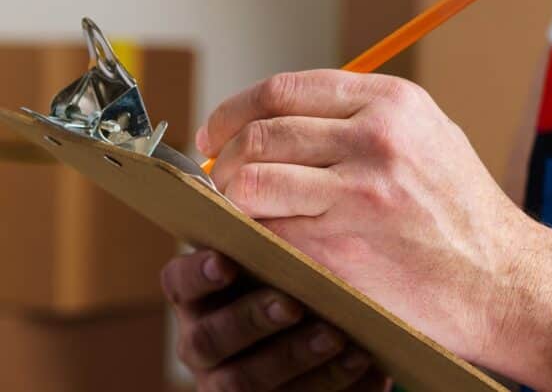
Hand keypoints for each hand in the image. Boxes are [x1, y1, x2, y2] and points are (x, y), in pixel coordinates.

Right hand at [162, 248, 388, 390]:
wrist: (338, 338)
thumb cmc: (303, 274)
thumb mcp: (288, 253)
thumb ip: (281, 233)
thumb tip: (297, 189)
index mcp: (199, 294)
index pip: (178, 282)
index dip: (198, 274)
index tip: (227, 260)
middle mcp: (203, 338)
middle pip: (208, 337)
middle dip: (251, 319)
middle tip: (293, 302)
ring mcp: (228, 379)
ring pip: (243, 380)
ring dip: (292, 356)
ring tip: (337, 334)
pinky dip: (330, 380)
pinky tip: (363, 358)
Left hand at [197, 70, 535, 368]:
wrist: (504, 281)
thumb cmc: (466, 214)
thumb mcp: (431, 138)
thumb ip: (367, 119)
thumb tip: (291, 118)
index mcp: (394, 103)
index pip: (285, 89)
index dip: (236, 109)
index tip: (218, 131)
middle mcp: (376, 139)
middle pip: (260, 132)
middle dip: (225, 156)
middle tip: (220, 176)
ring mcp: (358, 194)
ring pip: (252, 181)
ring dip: (232, 198)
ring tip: (240, 211)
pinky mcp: (342, 248)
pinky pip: (268, 233)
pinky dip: (253, 237)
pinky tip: (263, 242)